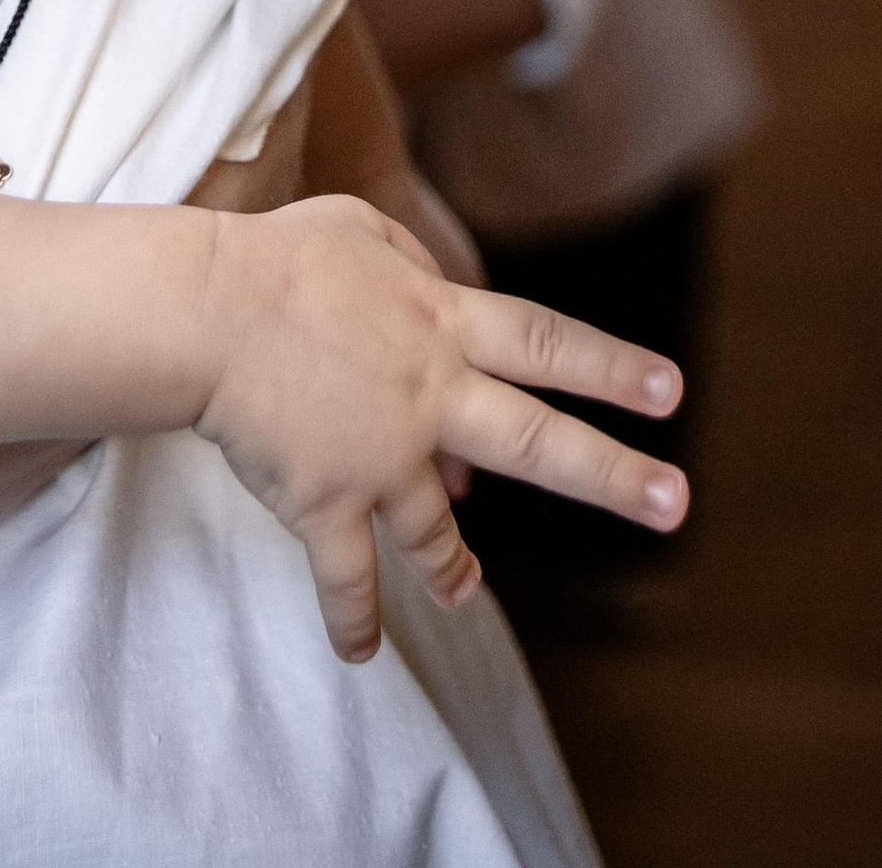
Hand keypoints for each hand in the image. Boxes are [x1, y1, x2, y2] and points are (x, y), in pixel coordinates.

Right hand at [194, 194, 684, 660]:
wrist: (206, 311)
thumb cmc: (279, 258)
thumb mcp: (363, 228)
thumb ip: (417, 265)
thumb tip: (444, 306)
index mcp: (442, 324)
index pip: (547, 344)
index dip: (611, 368)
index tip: (672, 393)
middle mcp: (431, 394)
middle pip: (538, 441)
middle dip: (613, 476)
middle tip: (675, 504)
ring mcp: (383, 456)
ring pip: (439, 531)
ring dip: (454, 568)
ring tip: (467, 588)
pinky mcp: (330, 503)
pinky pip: (349, 578)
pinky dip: (354, 620)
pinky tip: (360, 653)